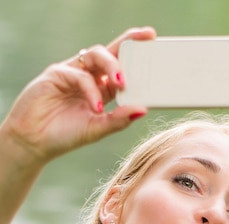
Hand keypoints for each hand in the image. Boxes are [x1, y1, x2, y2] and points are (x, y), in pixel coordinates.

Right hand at [0, 26, 155, 164]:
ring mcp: (72, 72)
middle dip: (129, 41)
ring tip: (122, 83)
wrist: (36, 142)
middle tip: (147, 37)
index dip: (136, 56)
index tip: (154, 44)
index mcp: (102, 88)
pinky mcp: (56, 74)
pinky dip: (91, 90)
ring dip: (113, 66)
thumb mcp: (99, 129)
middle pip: (111, 52)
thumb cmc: (66, 134)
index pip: (122, 68)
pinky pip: (79, 75)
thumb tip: (144, 109)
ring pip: (96, 55)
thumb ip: (120, 119)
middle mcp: (88, 76)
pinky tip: (96, 107)